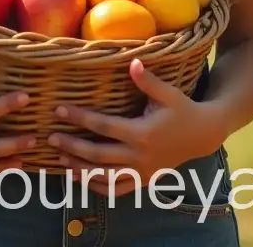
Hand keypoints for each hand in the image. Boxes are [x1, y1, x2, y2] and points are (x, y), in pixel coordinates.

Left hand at [47, 59, 223, 196]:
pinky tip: (80, 179)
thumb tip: (133, 62)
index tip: (60, 110)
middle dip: (73, 147)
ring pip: (104, 177)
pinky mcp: (143, 181)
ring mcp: (141, 172)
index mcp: (143, 133)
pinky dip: (97, 187)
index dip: (81, 118)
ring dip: (80, 170)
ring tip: (60, 160)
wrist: (201, 136)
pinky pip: (117, 189)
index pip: (104, 126)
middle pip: (99, 155)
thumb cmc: (182, 109)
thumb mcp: (168, 93)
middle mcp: (140, 156)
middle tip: (51, 139)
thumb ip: (148, 81)